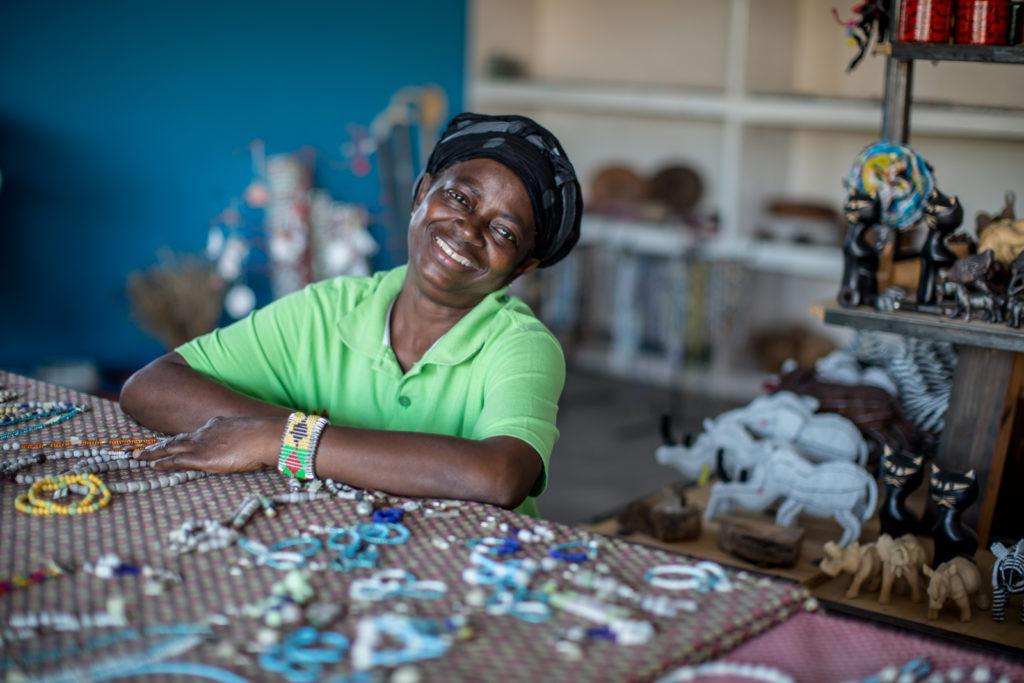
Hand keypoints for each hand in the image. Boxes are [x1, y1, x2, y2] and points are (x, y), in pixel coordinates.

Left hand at [133, 415, 280, 472]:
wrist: (266, 437)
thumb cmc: (266, 438)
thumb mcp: (252, 437)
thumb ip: (245, 442)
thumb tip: (253, 448)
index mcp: (218, 425)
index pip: (196, 434)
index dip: (183, 439)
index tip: (173, 443)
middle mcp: (206, 432)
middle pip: (178, 439)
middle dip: (159, 445)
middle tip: (142, 449)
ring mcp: (202, 444)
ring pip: (171, 448)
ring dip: (153, 452)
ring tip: (138, 456)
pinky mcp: (201, 457)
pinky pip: (175, 460)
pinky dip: (163, 462)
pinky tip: (152, 465)